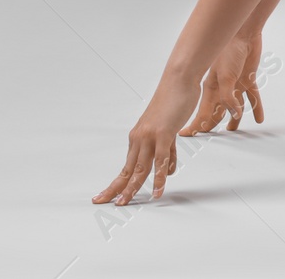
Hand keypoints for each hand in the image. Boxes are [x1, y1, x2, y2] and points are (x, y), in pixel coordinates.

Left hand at [92, 72, 199, 204]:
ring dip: (134, 188)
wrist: (178, 80)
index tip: (106, 196)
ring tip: (127, 203)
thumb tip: (167, 169)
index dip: (117, 183)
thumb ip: (167, 150)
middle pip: (127, 170)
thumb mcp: (168, 130)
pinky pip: (160, 160)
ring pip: (140, 168)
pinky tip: (158, 190)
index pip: (126, 166)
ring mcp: (150, 136)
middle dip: (117, 189)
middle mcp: (139, 138)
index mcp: (138, 137)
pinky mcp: (163, 133)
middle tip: (107, 204)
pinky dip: (159, 177)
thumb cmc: (174, 101)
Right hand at [180, 29, 264, 135]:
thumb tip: (233, 114)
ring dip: (234, 118)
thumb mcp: (226, 77)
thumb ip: (228, 97)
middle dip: (212, 124)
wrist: (244, 34)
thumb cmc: (229, 52)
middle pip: (217, 111)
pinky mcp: (248, 80)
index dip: (195, 125)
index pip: (202, 112)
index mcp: (211, 88)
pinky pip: (253, 97)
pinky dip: (257, 108)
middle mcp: (221, 88)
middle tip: (210, 136)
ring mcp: (235, 85)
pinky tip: (260, 119)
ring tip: (233, 130)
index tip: (186, 135)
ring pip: (235, 106)